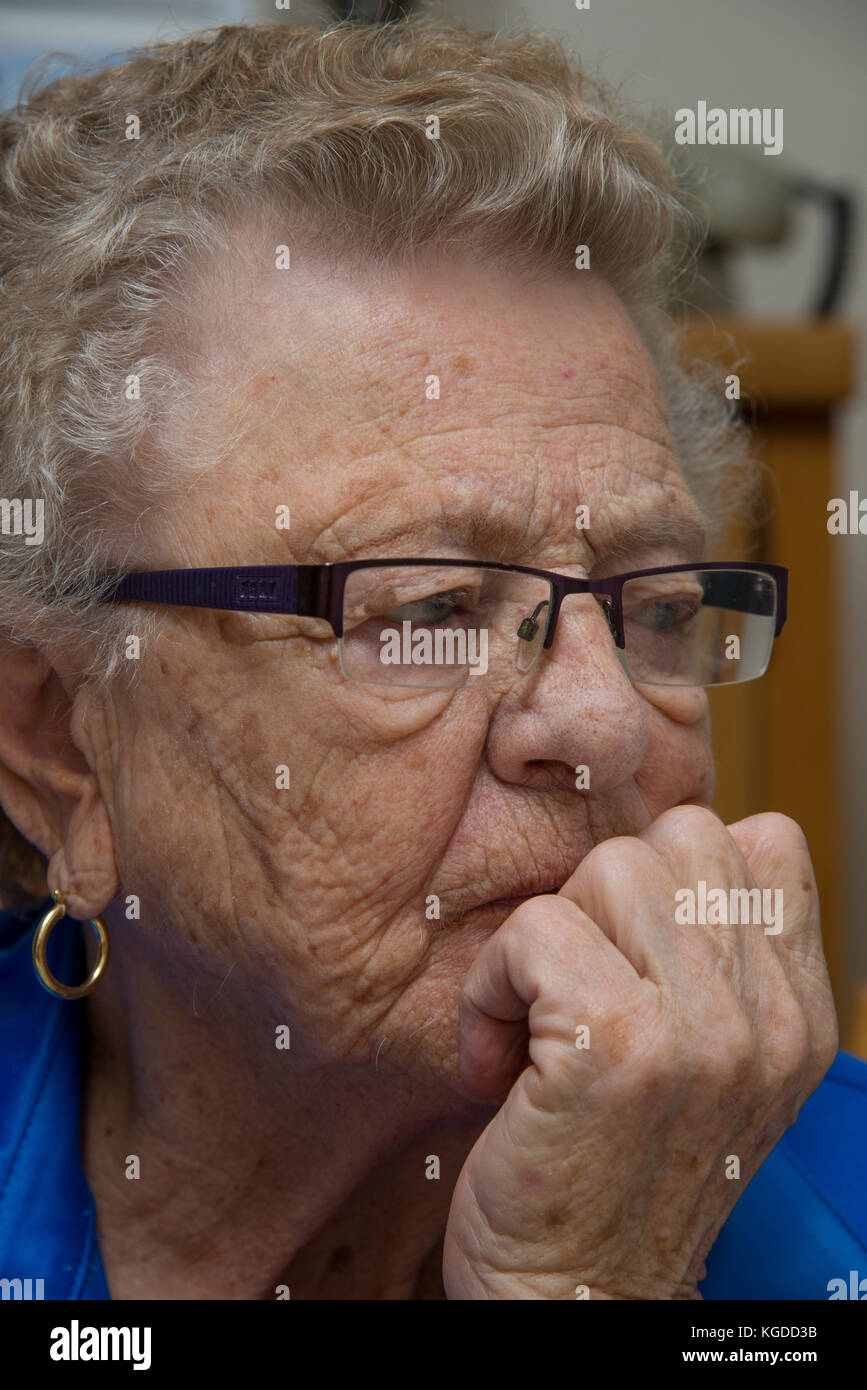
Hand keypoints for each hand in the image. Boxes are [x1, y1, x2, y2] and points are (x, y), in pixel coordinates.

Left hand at [442, 805, 837, 1298]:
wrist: (573, 1303)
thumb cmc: (611, 1171)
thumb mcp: (701, 1067)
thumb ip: (709, 963)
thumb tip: (659, 854)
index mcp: (797, 1014)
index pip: (760, 842)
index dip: (671, 876)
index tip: (626, 957)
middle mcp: (769, 1020)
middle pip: (675, 839)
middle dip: (600, 900)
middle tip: (572, 992)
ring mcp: (704, 1033)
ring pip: (608, 868)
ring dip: (541, 940)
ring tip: (534, 1027)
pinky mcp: (620, 1049)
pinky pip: (534, 930)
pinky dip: (490, 989)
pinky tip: (499, 1062)